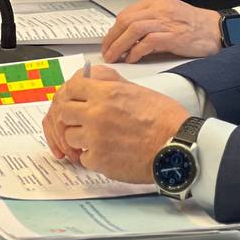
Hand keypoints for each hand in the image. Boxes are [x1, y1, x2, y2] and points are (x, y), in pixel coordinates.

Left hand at [42, 65, 186, 180]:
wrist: (176, 147)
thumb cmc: (165, 119)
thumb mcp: (138, 90)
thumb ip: (112, 84)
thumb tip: (94, 78)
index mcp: (108, 93)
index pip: (72, 87)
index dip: (73, 94)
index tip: (76, 100)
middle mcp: (97, 113)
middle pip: (64, 112)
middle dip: (72, 117)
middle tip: (82, 122)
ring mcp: (95, 138)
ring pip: (69, 136)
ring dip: (80, 138)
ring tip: (98, 139)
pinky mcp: (98, 160)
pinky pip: (83, 157)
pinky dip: (92, 157)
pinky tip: (108, 153)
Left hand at [102, 0, 222, 62]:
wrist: (215, 30)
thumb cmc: (194, 25)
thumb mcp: (168, 16)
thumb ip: (149, 21)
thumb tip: (127, 38)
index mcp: (156, 1)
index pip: (126, 13)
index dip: (113, 30)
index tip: (108, 42)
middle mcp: (159, 8)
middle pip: (126, 20)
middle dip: (112, 38)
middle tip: (107, 52)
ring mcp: (166, 21)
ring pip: (133, 29)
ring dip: (119, 46)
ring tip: (115, 57)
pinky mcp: (172, 35)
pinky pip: (147, 42)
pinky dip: (136, 51)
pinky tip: (132, 59)